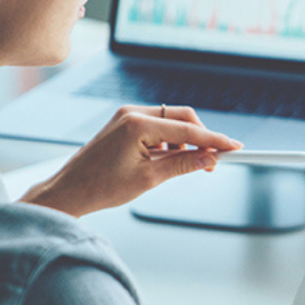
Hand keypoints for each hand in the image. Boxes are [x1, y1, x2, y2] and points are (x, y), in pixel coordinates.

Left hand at [20, 105, 242, 217]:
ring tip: (186, 166)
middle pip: (183, 117)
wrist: (69, 191)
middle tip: (213, 161)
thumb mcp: (149, 179)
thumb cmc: (102, 187)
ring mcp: (127, 116)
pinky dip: (170, 141)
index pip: (188, 130)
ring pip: (171, 121)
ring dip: (185, 141)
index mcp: (138, 125)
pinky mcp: (124, 123)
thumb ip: (184, 165)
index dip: (215, 140)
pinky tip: (167, 160)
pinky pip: (158, 125)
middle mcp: (132, 113)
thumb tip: (211, 159)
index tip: (235, 148)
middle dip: (201, 138)